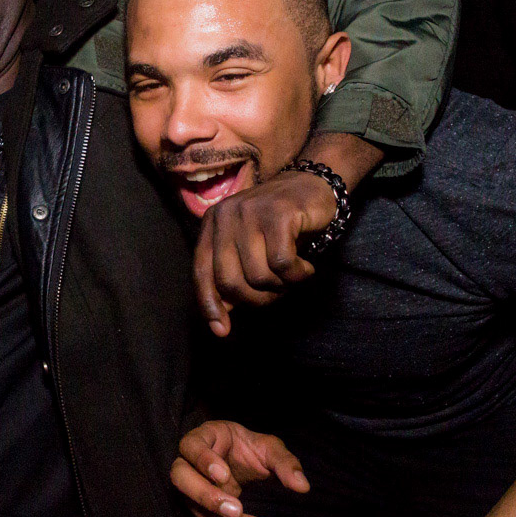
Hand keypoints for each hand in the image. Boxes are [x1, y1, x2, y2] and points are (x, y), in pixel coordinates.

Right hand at [169, 420, 308, 516]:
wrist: (243, 465)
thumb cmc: (250, 449)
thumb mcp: (270, 448)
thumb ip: (285, 463)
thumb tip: (302, 486)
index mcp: (202, 439)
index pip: (191, 446)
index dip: (203, 461)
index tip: (225, 476)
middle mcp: (188, 466)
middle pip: (180, 479)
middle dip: (206, 498)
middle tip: (236, 511)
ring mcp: (191, 493)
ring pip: (197, 511)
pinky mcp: (202, 515)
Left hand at [194, 167, 336, 335]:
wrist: (313, 185)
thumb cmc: (280, 225)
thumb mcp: (250, 248)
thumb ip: (233, 276)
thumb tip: (219, 320)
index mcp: (212, 224)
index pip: (202, 273)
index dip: (210, 305)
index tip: (222, 330)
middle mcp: (225, 215)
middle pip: (231, 281)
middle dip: (256, 299)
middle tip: (277, 293)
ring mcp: (250, 212)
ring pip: (258, 275)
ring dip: (281, 286)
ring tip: (292, 276)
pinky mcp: (278, 213)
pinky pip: (283, 263)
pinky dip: (298, 274)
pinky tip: (306, 268)